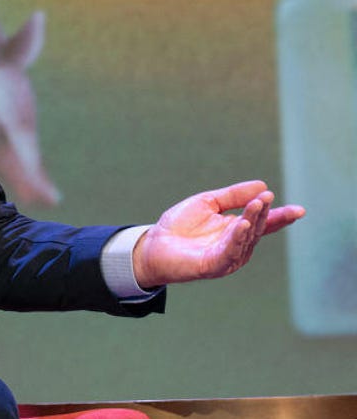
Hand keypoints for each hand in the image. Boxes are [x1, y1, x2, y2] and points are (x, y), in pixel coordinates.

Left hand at [132, 180, 304, 288]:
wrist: (153, 244)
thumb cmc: (179, 225)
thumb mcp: (208, 202)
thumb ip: (233, 195)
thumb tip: (263, 186)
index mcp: (237, 230)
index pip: (264, 223)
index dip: (281, 217)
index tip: (299, 210)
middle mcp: (237, 245)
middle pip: (257, 228)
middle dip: (263, 213)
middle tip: (265, 198)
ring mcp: (228, 257)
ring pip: (246, 239)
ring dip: (253, 221)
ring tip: (257, 205)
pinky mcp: (215, 265)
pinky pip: (231, 252)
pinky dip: (238, 239)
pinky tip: (242, 224)